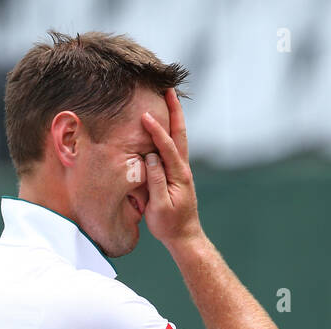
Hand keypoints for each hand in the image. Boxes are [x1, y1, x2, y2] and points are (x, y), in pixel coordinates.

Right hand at [140, 89, 203, 247]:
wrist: (185, 237)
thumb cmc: (170, 225)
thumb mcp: (160, 206)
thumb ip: (156, 181)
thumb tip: (151, 158)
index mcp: (178, 175)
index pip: (167, 147)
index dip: (156, 130)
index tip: (145, 116)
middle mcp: (183, 168)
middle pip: (180, 134)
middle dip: (174, 111)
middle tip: (169, 90)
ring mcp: (182, 170)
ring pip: (179, 138)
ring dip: (174, 117)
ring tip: (169, 99)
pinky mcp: (178, 174)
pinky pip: (175, 147)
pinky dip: (172, 131)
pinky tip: (166, 124)